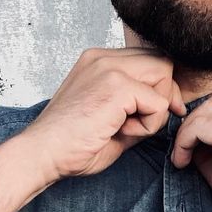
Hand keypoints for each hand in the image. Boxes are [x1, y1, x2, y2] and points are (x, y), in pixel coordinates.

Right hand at [22, 47, 186, 179]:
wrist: (42, 153)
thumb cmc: (71, 143)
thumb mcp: (110, 116)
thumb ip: (137, 104)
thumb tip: (170, 105)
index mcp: (98, 61)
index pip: (148, 59)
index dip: (160, 86)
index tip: (158, 112)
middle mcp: (103, 57)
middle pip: (161, 61)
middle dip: (165, 94)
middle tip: (148, 123)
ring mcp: (109, 68)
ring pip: (164, 75)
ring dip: (155, 109)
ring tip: (126, 127)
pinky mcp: (117, 86)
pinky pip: (158, 104)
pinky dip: (148, 125)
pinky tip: (121, 132)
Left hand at [170, 90, 211, 211]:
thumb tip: (190, 133)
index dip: (209, 120)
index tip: (196, 144)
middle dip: (197, 122)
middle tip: (185, 149)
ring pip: (208, 110)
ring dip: (188, 131)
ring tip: (183, 157)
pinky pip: (200, 125)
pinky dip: (185, 140)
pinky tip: (182, 161)